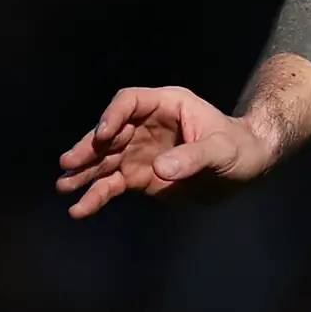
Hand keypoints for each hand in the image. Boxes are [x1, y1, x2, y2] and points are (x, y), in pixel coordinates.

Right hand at [55, 85, 275, 213]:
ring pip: (105, 160)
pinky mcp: (139, 176)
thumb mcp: (223, 150)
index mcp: (166, 106)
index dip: (113, 116)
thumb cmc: (239, 148)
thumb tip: (161, 168)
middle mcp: (146, 125)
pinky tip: (80, 209)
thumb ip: (194, 157)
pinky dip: (97, 195)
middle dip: (89, 148)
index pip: (130, 102)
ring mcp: (140, 150)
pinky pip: (112, 184)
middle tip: (69, 163)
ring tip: (64, 187)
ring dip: (84, 173)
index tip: (103, 136)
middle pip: (109, 132)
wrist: (246, 169)